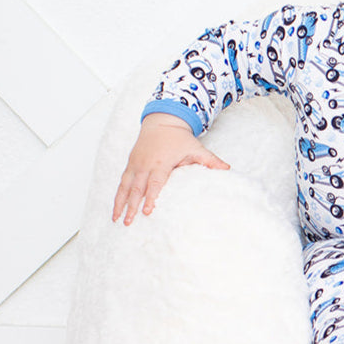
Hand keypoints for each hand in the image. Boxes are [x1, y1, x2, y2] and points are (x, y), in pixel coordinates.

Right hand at [112, 113, 229, 224]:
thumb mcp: (196, 148)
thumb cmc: (179, 138)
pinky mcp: (130, 164)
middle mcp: (145, 164)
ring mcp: (135, 164)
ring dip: (120, 203)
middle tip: (129, 222)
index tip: (147, 211)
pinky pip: (122, 182)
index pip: (155, 182)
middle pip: (137, 188)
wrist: (162, 121)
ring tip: (116, 219)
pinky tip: (116, 207)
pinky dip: (118, 195)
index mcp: (161, 162)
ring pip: (125, 186)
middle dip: (132, 206)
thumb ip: (210, 161)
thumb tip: (227, 169)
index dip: (151, 197)